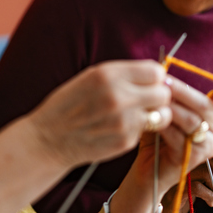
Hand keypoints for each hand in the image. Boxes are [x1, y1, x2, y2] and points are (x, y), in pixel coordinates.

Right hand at [26, 60, 172, 167]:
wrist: (48, 139)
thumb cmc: (69, 105)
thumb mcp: (89, 78)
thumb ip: (122, 75)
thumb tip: (155, 74)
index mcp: (108, 74)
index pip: (155, 71)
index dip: (154, 77)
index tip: (147, 82)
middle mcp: (118, 96)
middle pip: (163, 92)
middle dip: (158, 95)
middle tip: (146, 99)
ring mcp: (123, 121)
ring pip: (162, 114)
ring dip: (155, 114)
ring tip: (139, 114)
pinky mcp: (125, 141)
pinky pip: (146, 131)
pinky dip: (138, 129)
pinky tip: (119, 128)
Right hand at [158, 161, 212, 212]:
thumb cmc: (181, 198)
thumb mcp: (193, 184)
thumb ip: (204, 177)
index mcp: (184, 162)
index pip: (207, 158)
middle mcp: (179, 165)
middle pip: (208, 163)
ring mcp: (177, 176)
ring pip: (205, 172)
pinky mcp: (176, 190)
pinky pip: (198, 187)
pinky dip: (209, 196)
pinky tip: (210, 203)